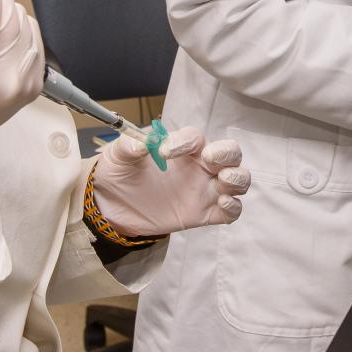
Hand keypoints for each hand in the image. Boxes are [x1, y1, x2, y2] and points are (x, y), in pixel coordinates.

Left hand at [91, 127, 248, 238]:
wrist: (113, 207)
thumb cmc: (118, 174)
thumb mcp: (116, 157)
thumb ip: (127, 147)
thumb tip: (141, 144)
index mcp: (181, 147)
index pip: (194, 137)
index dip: (184, 141)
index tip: (163, 152)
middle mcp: (199, 166)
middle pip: (230, 152)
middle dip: (227, 153)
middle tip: (210, 158)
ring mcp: (204, 190)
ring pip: (238, 179)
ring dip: (238, 178)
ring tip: (224, 180)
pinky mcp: (204, 214)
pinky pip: (230, 212)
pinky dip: (233, 208)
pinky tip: (223, 204)